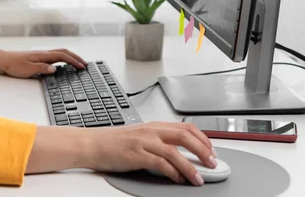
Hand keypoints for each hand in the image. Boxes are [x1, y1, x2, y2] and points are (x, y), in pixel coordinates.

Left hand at [0, 48, 87, 77]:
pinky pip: (55, 56)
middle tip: (85, 64)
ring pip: (60, 53)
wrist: (3, 60)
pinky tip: (64, 63)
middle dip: (76, 57)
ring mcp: (42, 54)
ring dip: (71, 57)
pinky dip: (64, 58)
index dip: (74, 61)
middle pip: (64, 52)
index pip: (63, 56)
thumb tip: (55, 69)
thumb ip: (42, 68)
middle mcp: (44, 53)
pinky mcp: (39, 57)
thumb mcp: (27, 69)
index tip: (82, 66)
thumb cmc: (13, 65)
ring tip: (78, 63)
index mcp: (43, 55)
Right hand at [85, 121, 216, 185]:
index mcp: (154, 125)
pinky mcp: (136, 154)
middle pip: (184, 136)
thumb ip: (158, 141)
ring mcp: (144, 142)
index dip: (202, 139)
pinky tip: (178, 179)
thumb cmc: (113, 142)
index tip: (211, 151)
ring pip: (175, 152)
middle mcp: (151, 131)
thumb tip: (178, 153)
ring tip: (198, 178)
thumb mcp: (140, 136)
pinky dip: (173, 172)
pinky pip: (160, 164)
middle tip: (212, 164)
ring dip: (190, 167)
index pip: (185, 127)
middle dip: (202, 151)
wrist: (92, 143)